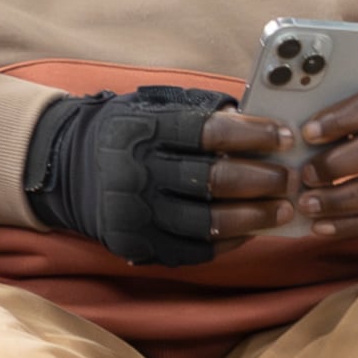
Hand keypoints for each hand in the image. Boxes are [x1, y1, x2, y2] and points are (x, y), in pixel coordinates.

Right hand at [23, 88, 311, 265]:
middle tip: (291, 178)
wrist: (66, 168)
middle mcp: (135, 172)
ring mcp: (134, 213)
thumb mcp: (154, 106)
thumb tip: (263, 123)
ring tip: (283, 209)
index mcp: (142, 129)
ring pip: (208, 222)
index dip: (254, 135)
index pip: (209, 132)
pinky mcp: (135, 244)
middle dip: (263, 179)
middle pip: (213, 180)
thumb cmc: (127, 132)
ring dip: (254, 217)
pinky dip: (229, 243)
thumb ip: (204, 111)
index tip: (286, 137)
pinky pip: (193, 251)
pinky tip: (251, 231)